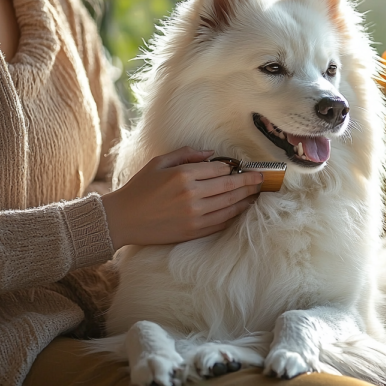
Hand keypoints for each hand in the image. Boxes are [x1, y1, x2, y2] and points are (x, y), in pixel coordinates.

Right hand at [101, 147, 262, 248]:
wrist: (123, 219)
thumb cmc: (139, 188)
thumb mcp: (159, 163)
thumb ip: (186, 154)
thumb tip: (211, 154)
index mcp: (183, 175)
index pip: (218, 169)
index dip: (232, 167)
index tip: (242, 166)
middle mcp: (192, 195)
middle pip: (230, 186)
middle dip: (249, 181)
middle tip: (262, 178)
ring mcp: (194, 215)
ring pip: (230, 204)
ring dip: (247, 198)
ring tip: (257, 192)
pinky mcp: (194, 231)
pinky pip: (222, 221)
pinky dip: (235, 214)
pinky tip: (242, 208)